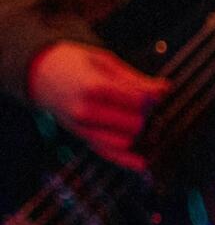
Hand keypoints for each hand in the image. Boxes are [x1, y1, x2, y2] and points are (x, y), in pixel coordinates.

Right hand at [26, 41, 168, 170]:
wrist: (41, 74)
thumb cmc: (74, 64)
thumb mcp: (104, 61)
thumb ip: (135, 78)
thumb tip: (164, 89)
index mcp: (93, 87)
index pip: (138, 101)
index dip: (150, 97)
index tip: (151, 91)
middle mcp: (86, 111)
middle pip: (135, 123)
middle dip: (144, 115)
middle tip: (141, 105)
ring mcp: (83, 128)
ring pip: (127, 141)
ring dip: (137, 133)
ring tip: (133, 117)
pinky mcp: (83, 138)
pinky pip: (109, 155)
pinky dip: (127, 161)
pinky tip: (143, 163)